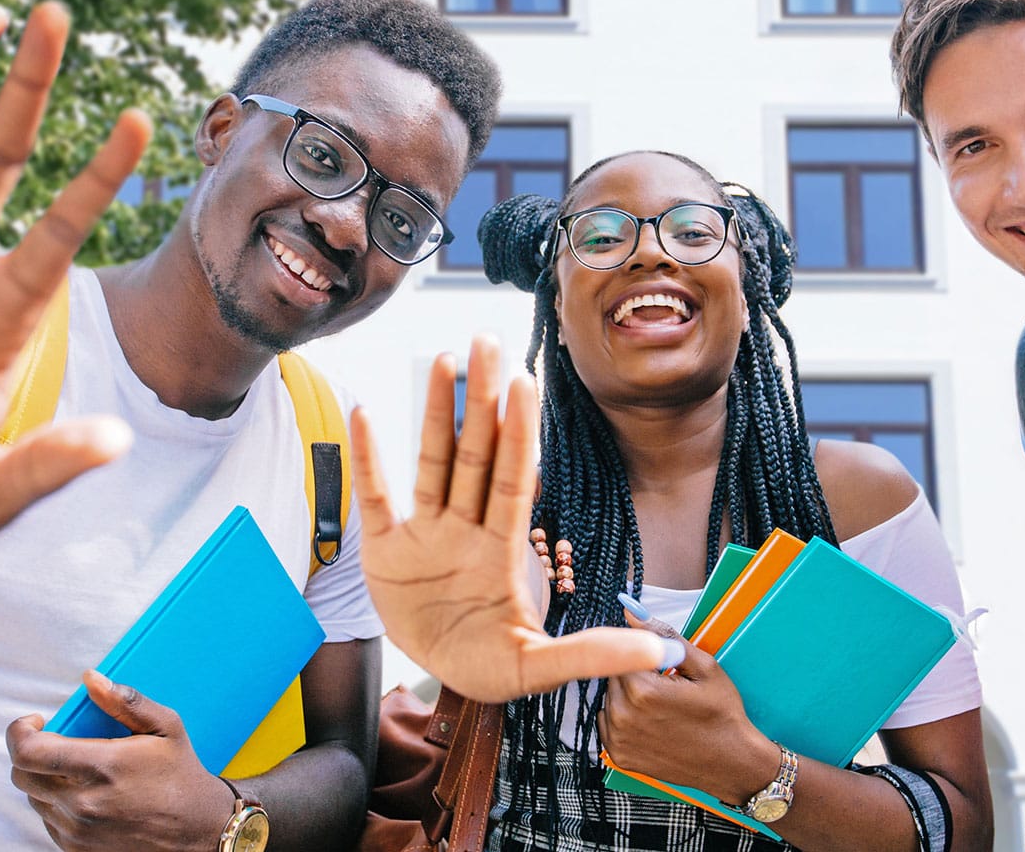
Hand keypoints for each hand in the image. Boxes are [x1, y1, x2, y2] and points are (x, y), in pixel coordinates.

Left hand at [6, 670, 234, 851]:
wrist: (198, 830)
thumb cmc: (181, 776)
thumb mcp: (165, 727)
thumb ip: (125, 701)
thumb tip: (92, 680)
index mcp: (102, 767)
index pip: (28, 752)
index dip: (19, 732)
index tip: (36, 723)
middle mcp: (83, 804)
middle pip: (22, 775)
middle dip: (31, 753)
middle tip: (56, 742)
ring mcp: (78, 831)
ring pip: (34, 799)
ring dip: (46, 779)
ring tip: (78, 770)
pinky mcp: (78, 849)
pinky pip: (48, 821)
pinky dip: (58, 804)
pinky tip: (86, 795)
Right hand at [350, 335, 681, 703]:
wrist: (442, 683)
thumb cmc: (494, 667)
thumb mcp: (541, 668)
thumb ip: (593, 654)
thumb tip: (660, 650)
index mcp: (502, 550)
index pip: (513, 479)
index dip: (518, 433)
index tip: (525, 383)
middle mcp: (464, 530)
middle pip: (475, 454)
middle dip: (482, 400)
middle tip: (487, 342)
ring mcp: (424, 535)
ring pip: (432, 463)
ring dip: (436, 413)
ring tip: (444, 361)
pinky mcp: (384, 551)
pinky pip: (374, 498)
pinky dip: (366, 459)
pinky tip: (364, 415)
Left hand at [599, 607, 768, 802]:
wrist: (731, 762)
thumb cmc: (722, 714)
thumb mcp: (704, 667)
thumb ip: (664, 636)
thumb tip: (631, 611)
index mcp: (643, 690)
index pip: (621, 653)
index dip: (642, 655)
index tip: (661, 665)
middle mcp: (624, 716)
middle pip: (613, 676)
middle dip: (634, 675)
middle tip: (665, 686)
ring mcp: (619, 739)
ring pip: (610, 699)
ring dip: (627, 697)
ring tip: (660, 707)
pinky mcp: (619, 756)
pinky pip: (608, 723)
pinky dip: (623, 719)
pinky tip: (650, 723)